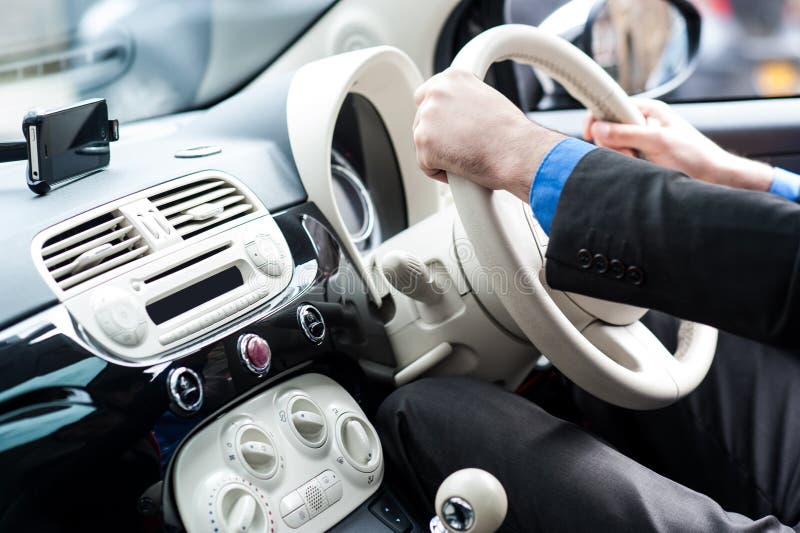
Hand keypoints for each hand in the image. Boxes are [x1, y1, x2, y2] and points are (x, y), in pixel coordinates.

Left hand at [413, 69, 563, 201]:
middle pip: (422, 120)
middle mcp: (436, 92)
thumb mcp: (487, 100)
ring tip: (466, 155)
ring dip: (439, 153)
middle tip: (462, 147)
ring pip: (422, 142)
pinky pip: (425, 164)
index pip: (427, 94)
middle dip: (437, 136)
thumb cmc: (511, 133)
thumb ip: (463, 101)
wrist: (516, 152)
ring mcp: (427, 117)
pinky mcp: (423, 142)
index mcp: (452, 78)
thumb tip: (452, 115)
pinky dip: (440, 171)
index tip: (447, 127)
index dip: (438, 116)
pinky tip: (462, 167)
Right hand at [584, 98, 772, 190]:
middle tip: (631, 152)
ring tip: (641, 161)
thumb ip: (627, 133)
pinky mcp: (640, 158)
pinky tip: (640, 167)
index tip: (591, 133)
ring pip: (612, 147)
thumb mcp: (659, 141)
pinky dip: (625, 165)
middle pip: (607, 129)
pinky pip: (620, 159)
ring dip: (621, 156)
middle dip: (613, 143)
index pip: (612, 106)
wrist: (712, 178)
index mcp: (648, 110)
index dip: (598, 117)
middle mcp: (642, 123)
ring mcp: (640, 142)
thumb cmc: (695, 156)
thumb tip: (599, 128)